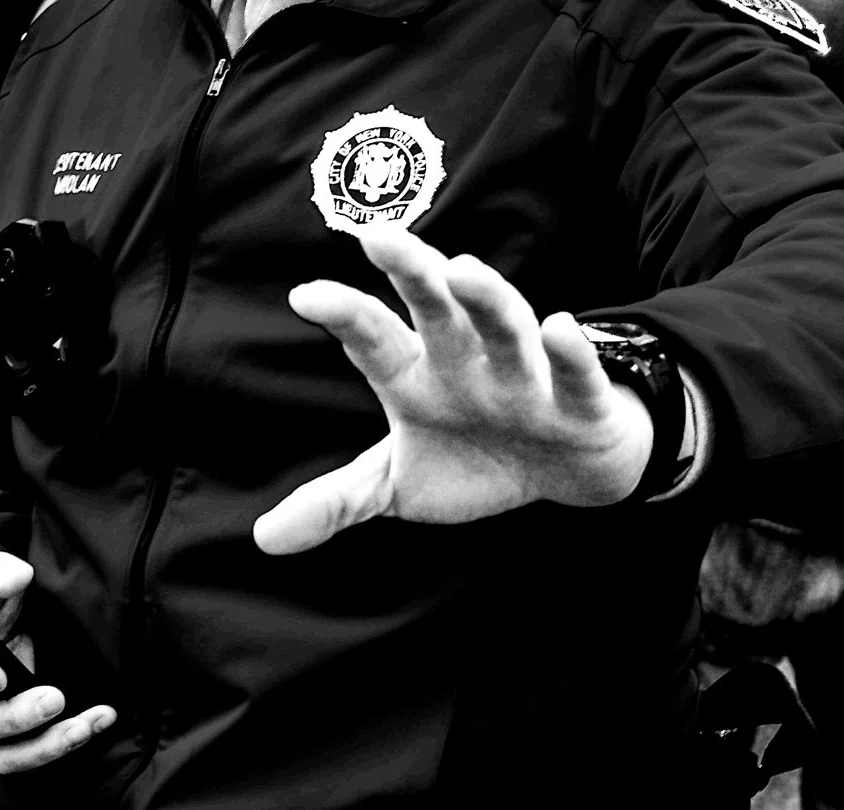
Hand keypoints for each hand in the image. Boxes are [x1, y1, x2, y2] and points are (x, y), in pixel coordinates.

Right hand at [0, 547, 116, 773]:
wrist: (2, 618)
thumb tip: (16, 577)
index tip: (0, 676)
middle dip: (13, 717)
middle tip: (55, 699)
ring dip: (43, 747)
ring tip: (84, 726)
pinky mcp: (6, 740)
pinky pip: (28, 756)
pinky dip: (63, 745)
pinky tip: (98, 722)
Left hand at [253, 227, 653, 554]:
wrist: (569, 470)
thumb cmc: (477, 458)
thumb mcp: (399, 484)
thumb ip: (336, 500)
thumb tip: (264, 539)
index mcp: (417, 376)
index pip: (374, 340)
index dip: (344, 316)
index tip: (303, 296)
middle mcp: (467, 363)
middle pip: (436, 310)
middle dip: (410, 273)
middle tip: (378, 236)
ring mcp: (524, 378)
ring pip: (505, 328)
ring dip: (488, 299)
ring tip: (462, 271)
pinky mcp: (578, 401)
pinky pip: (576, 375)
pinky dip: (571, 354)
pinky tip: (559, 328)